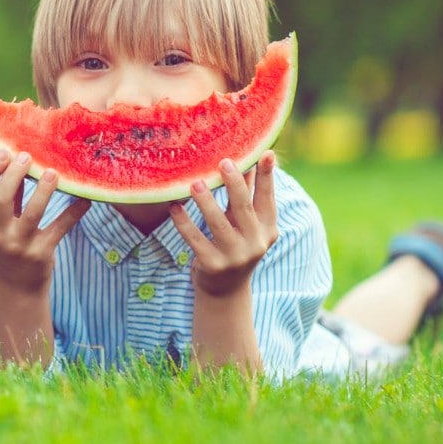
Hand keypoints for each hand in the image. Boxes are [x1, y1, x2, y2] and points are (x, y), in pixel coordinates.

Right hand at [0, 150, 89, 294]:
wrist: (16, 289)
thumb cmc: (7, 248)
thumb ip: (7, 200)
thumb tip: (18, 164)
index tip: (5, 152)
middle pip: (2, 198)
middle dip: (15, 174)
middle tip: (28, 157)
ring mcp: (19, 245)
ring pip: (32, 213)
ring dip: (43, 190)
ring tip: (53, 173)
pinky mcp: (41, 254)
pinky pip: (59, 228)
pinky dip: (73, 212)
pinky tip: (85, 200)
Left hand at [169, 150, 278, 297]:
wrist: (225, 290)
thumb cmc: (235, 245)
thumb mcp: (246, 224)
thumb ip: (246, 196)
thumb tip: (246, 161)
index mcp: (267, 229)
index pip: (267, 198)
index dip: (267, 176)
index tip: (265, 153)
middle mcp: (255, 243)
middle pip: (243, 208)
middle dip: (234, 183)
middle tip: (224, 162)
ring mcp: (234, 256)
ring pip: (218, 224)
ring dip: (205, 202)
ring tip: (195, 183)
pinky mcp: (212, 265)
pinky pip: (195, 239)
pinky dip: (183, 222)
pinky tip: (174, 207)